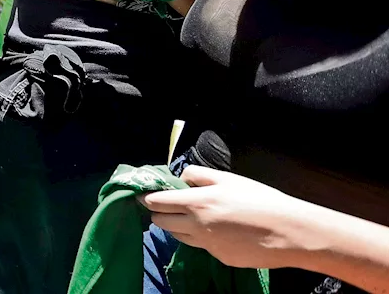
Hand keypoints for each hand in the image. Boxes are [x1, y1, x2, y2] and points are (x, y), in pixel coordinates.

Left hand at [142, 166, 315, 269]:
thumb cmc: (260, 199)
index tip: (145, 195)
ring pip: (178, 236)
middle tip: (165, 206)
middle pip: (161, 221)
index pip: (157, 203)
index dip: (148, 198)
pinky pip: (200, 246)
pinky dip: (200, 237)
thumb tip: (180, 178)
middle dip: (158, 213)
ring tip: (188, 217)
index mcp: (196, 202)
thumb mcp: (228, 178)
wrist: (289, 232)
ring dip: (176, 226)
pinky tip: (216, 230)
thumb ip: (199, 175)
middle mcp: (196, 225)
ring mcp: (207, 245)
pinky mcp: (219, 257)